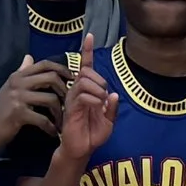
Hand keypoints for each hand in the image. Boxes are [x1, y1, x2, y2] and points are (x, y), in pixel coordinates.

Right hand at [0, 54, 68, 153]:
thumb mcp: (10, 87)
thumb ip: (22, 73)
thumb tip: (29, 57)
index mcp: (18, 76)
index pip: (44, 64)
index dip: (62, 68)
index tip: (73, 78)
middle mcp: (18, 83)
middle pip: (51, 77)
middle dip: (65, 90)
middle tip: (69, 102)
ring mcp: (18, 97)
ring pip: (50, 98)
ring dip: (60, 112)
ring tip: (61, 121)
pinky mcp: (18, 114)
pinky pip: (43, 119)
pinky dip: (51, 127)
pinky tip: (53, 133)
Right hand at [53, 34, 120, 166]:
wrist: (82, 150)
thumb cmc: (93, 134)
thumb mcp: (109, 120)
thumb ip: (113, 107)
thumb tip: (114, 94)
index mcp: (86, 91)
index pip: (85, 67)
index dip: (87, 51)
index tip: (90, 35)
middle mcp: (76, 91)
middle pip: (86, 72)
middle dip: (100, 80)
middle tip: (105, 97)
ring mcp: (72, 99)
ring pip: (84, 82)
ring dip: (98, 90)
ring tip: (102, 104)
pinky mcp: (70, 108)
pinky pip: (82, 95)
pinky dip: (94, 99)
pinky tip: (98, 108)